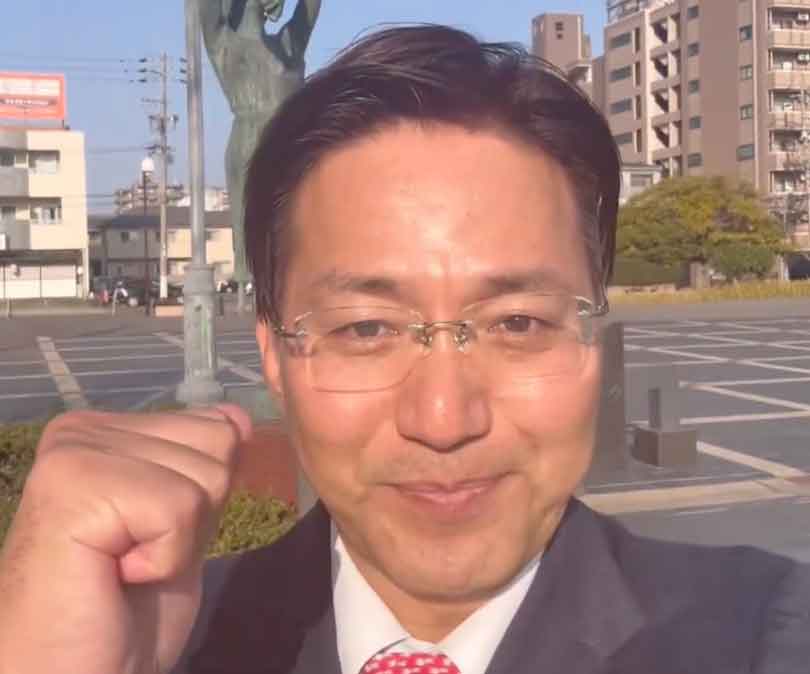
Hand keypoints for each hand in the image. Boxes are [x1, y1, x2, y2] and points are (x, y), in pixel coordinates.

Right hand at [0, 405, 251, 673]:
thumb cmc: (122, 610)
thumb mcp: (185, 525)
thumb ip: (206, 467)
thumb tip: (237, 416)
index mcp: (108, 430)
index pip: (215, 426)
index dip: (204, 496)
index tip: (150, 537)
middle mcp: (83, 429)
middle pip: (217, 442)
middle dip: (196, 514)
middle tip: (138, 554)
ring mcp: (74, 451)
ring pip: (206, 474)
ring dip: (179, 538)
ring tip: (124, 564)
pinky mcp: (73, 484)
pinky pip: (180, 507)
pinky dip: (165, 558)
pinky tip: (116, 573)